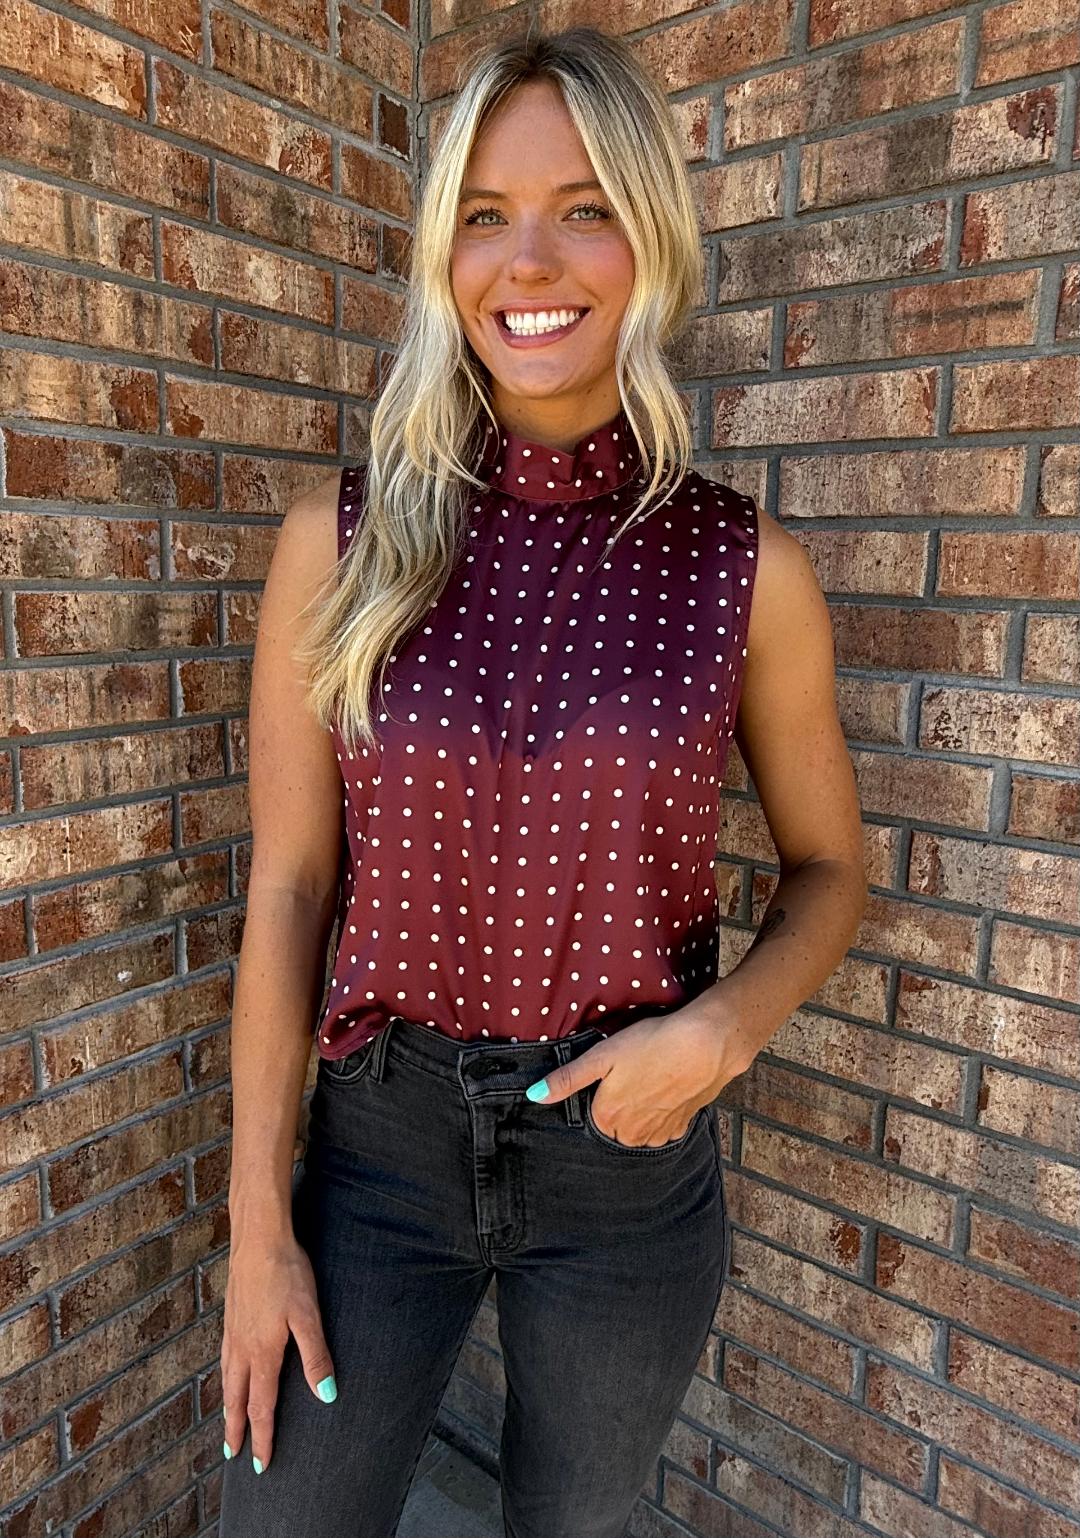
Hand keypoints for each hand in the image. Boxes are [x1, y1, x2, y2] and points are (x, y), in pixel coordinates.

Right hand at [221, 1228, 337, 1472]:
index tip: (261, 1464)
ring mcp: (232, 1331)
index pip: (262, 1407)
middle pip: (237, 1399)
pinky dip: (224, 1377)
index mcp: (262, 1353)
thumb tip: (326, 1395)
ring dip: (227, 1405)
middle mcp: (242, 1348)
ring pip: (227, 1379)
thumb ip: (316, 1356)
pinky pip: (224, 1358)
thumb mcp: (308, 1315)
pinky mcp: (230, 1315)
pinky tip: (228, 1372)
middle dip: (236, 1429)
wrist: (258, 1238)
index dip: (262, 1437)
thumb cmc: (286, 1274)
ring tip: (227, 1421)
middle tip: (232, 1454)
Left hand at [524, 1004, 749, 1147]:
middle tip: (634, 1072)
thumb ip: (568, 1078)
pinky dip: (664, 1111)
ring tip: (652, 1077)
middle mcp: (633, 1134)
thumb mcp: (602, 1056)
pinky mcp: (683, 1126)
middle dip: (620, 1103)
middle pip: (615, 1124)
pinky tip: (668, 1087)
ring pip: (640, 1128)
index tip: (613, 1072)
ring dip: (642, 1110)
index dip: (601, 1091)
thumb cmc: (651, 1044)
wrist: (707, 1045)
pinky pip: (664, 1126)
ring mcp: (660, 1133)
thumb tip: (534, 1095)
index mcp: (609, 1117)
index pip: (593, 1114)